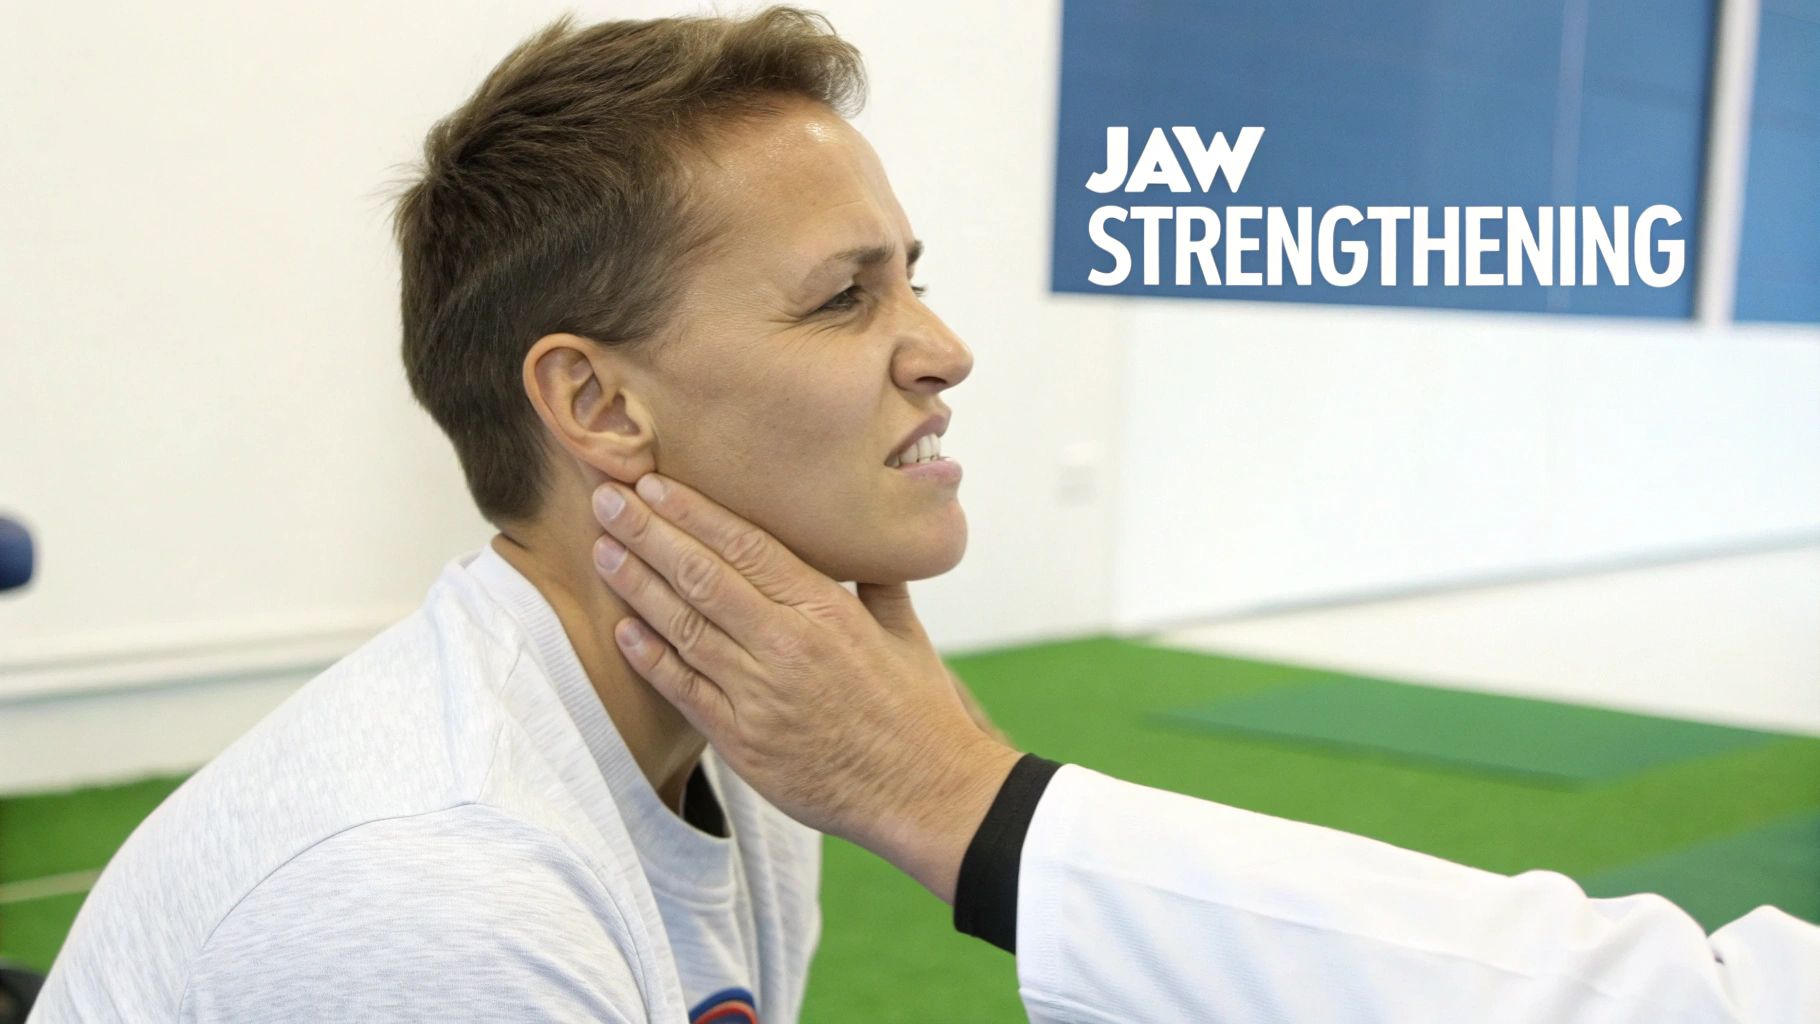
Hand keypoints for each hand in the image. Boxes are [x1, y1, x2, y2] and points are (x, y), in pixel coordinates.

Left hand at [589, 472, 1022, 902]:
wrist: (925, 791)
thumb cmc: (918, 709)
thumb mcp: (902, 630)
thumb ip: (874, 581)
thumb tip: (862, 540)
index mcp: (826, 609)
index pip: (746, 545)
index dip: (693, 512)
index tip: (655, 484)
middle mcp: (786, 644)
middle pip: (702, 576)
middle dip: (648, 533)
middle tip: (607, 500)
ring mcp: (759, 695)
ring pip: (683, 627)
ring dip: (637, 586)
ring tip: (603, 552)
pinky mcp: (742, 742)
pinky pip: (684, 690)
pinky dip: (650, 658)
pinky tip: (623, 629)